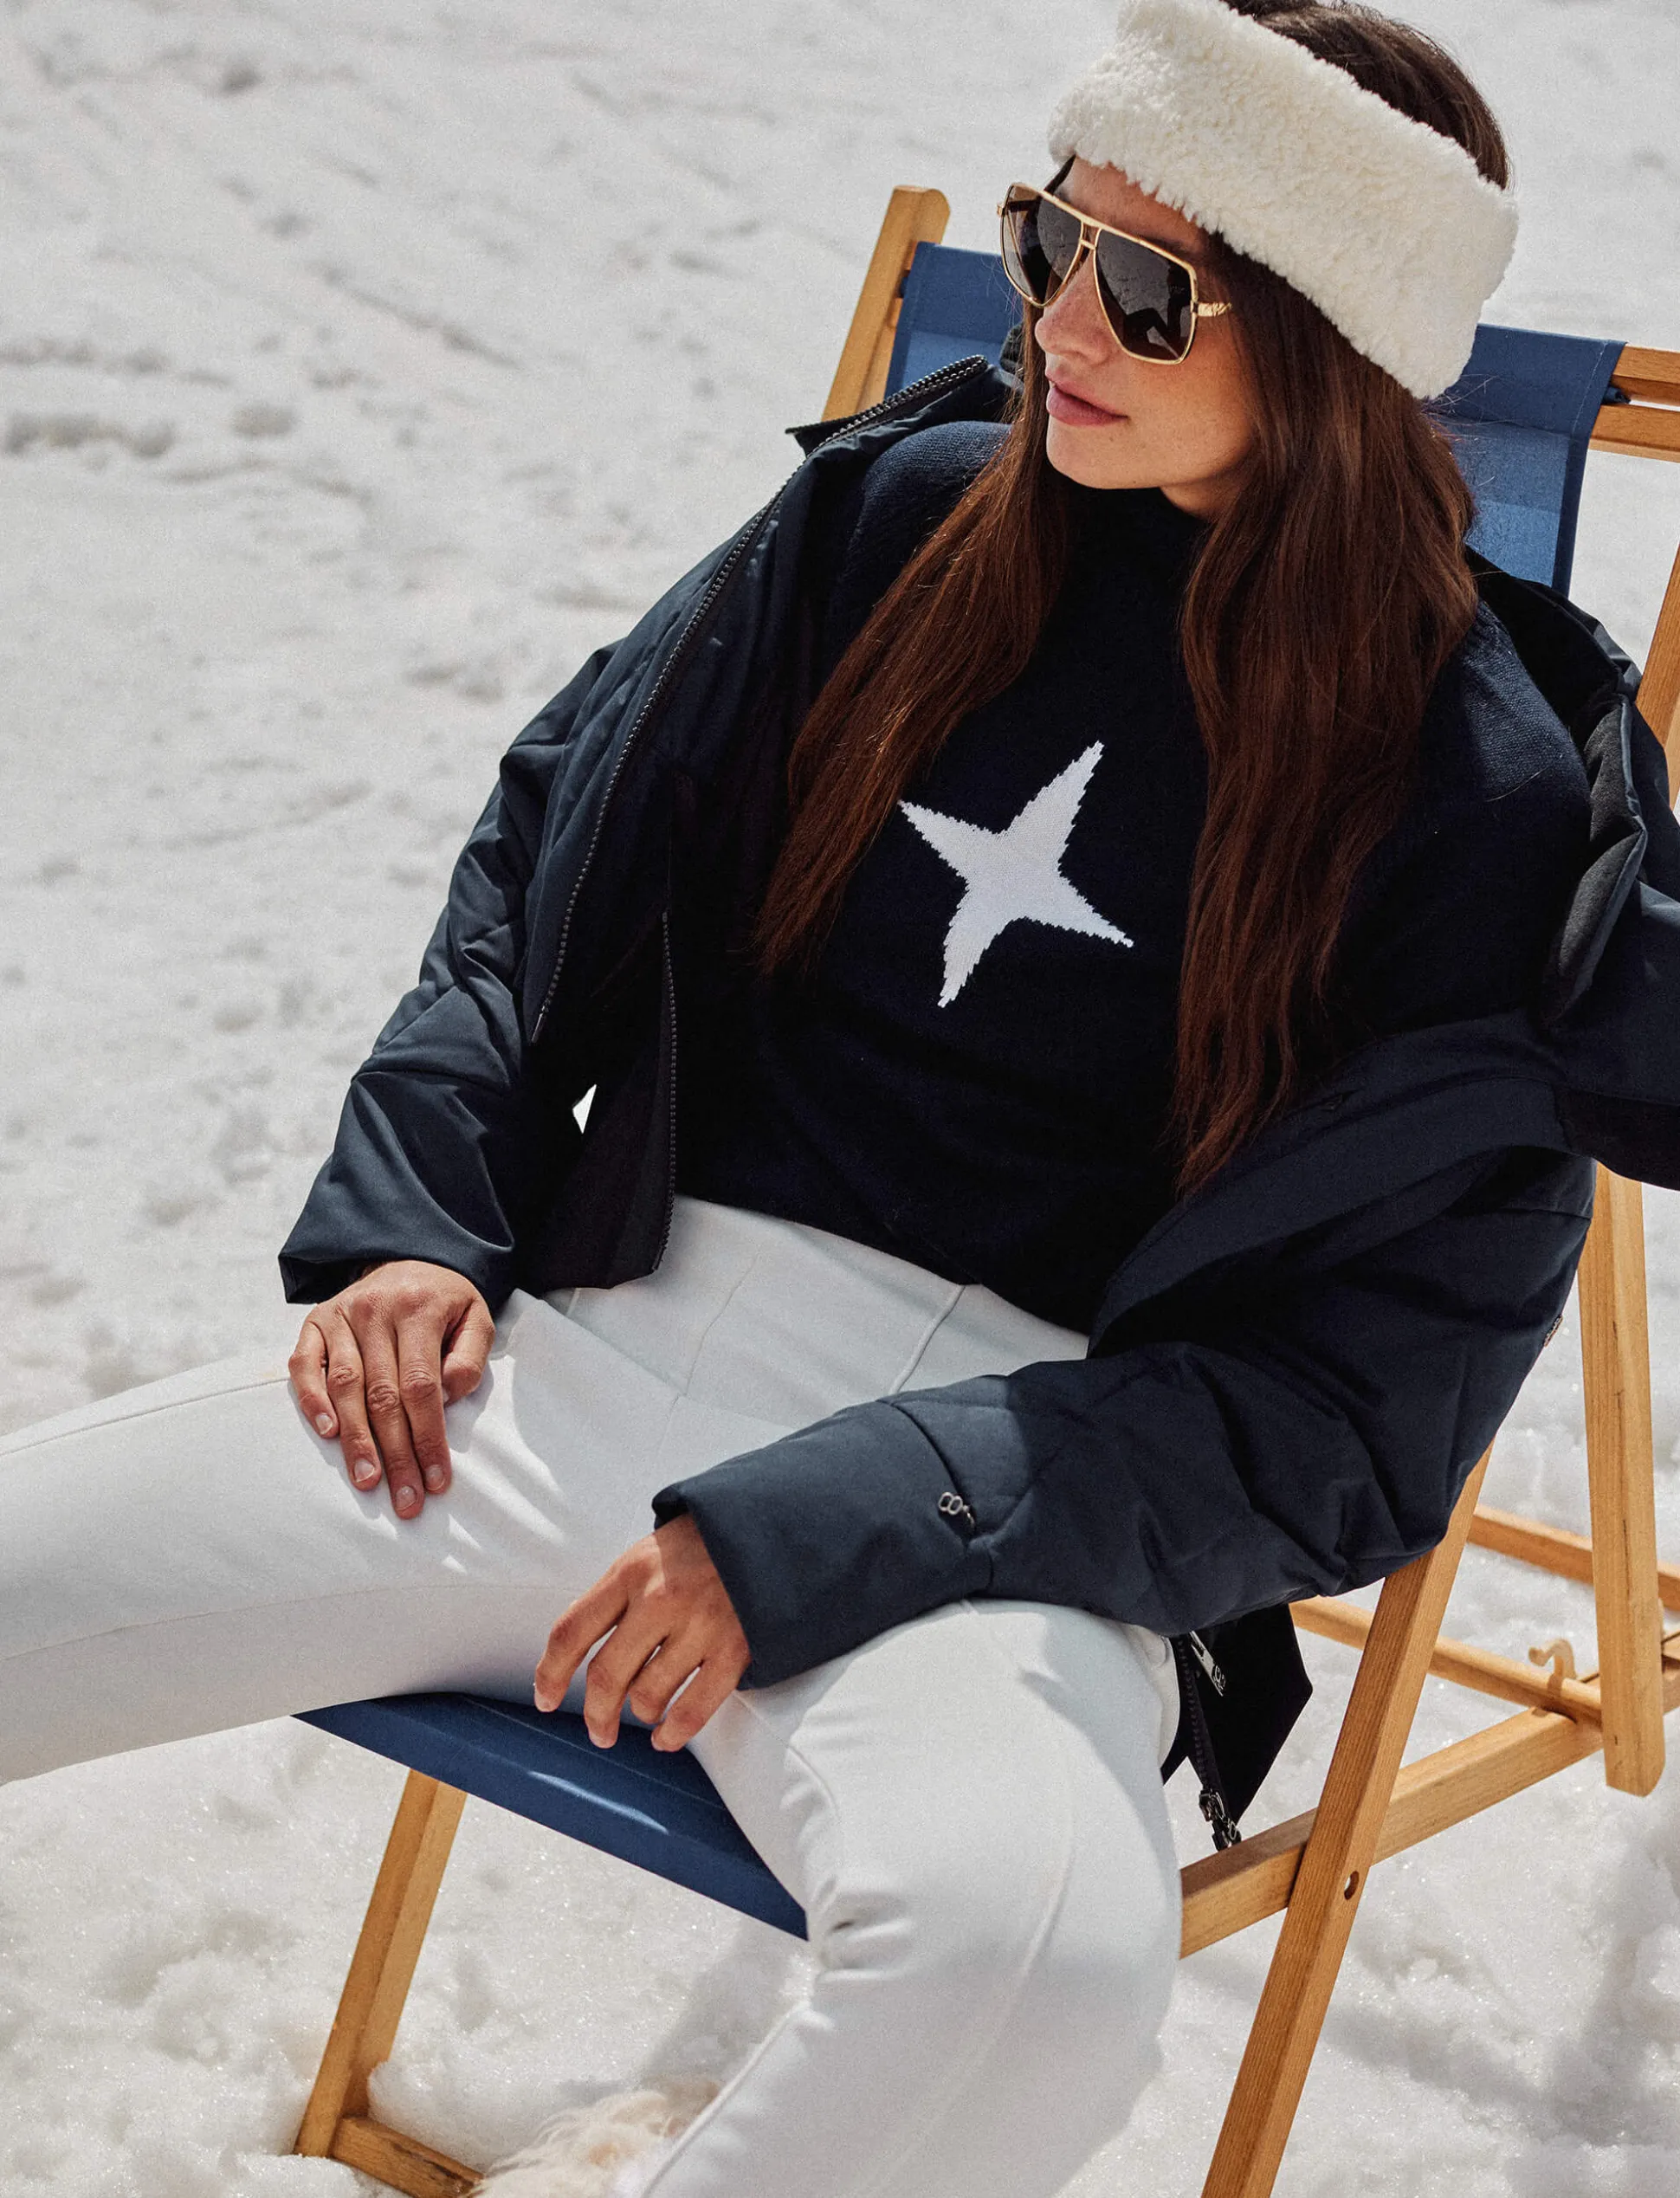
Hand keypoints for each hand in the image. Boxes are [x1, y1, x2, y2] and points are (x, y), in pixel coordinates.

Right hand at [288, 1260, 494, 1518]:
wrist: (407, 1257)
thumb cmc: (445, 1302)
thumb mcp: (476, 1317)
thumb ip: (470, 1356)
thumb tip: (448, 1395)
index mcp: (420, 1310)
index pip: (422, 1386)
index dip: (428, 1437)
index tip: (436, 1480)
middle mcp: (376, 1311)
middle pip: (383, 1395)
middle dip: (395, 1453)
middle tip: (404, 1499)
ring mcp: (341, 1316)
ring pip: (345, 1386)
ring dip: (356, 1439)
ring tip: (368, 1479)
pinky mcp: (315, 1321)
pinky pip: (305, 1364)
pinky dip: (312, 1399)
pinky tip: (328, 1433)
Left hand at [534, 1516, 748, 1751]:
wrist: (768, 1529)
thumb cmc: (699, 1545)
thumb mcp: (647, 1553)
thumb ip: (614, 1595)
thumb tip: (576, 1647)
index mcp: (630, 1572)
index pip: (571, 1632)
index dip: (550, 1675)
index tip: (545, 1699)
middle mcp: (660, 1599)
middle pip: (606, 1676)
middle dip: (595, 1713)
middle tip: (598, 1730)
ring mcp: (700, 1626)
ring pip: (648, 1696)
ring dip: (639, 1715)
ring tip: (643, 1714)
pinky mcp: (735, 1650)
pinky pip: (694, 1709)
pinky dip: (674, 1732)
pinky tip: (665, 1737)